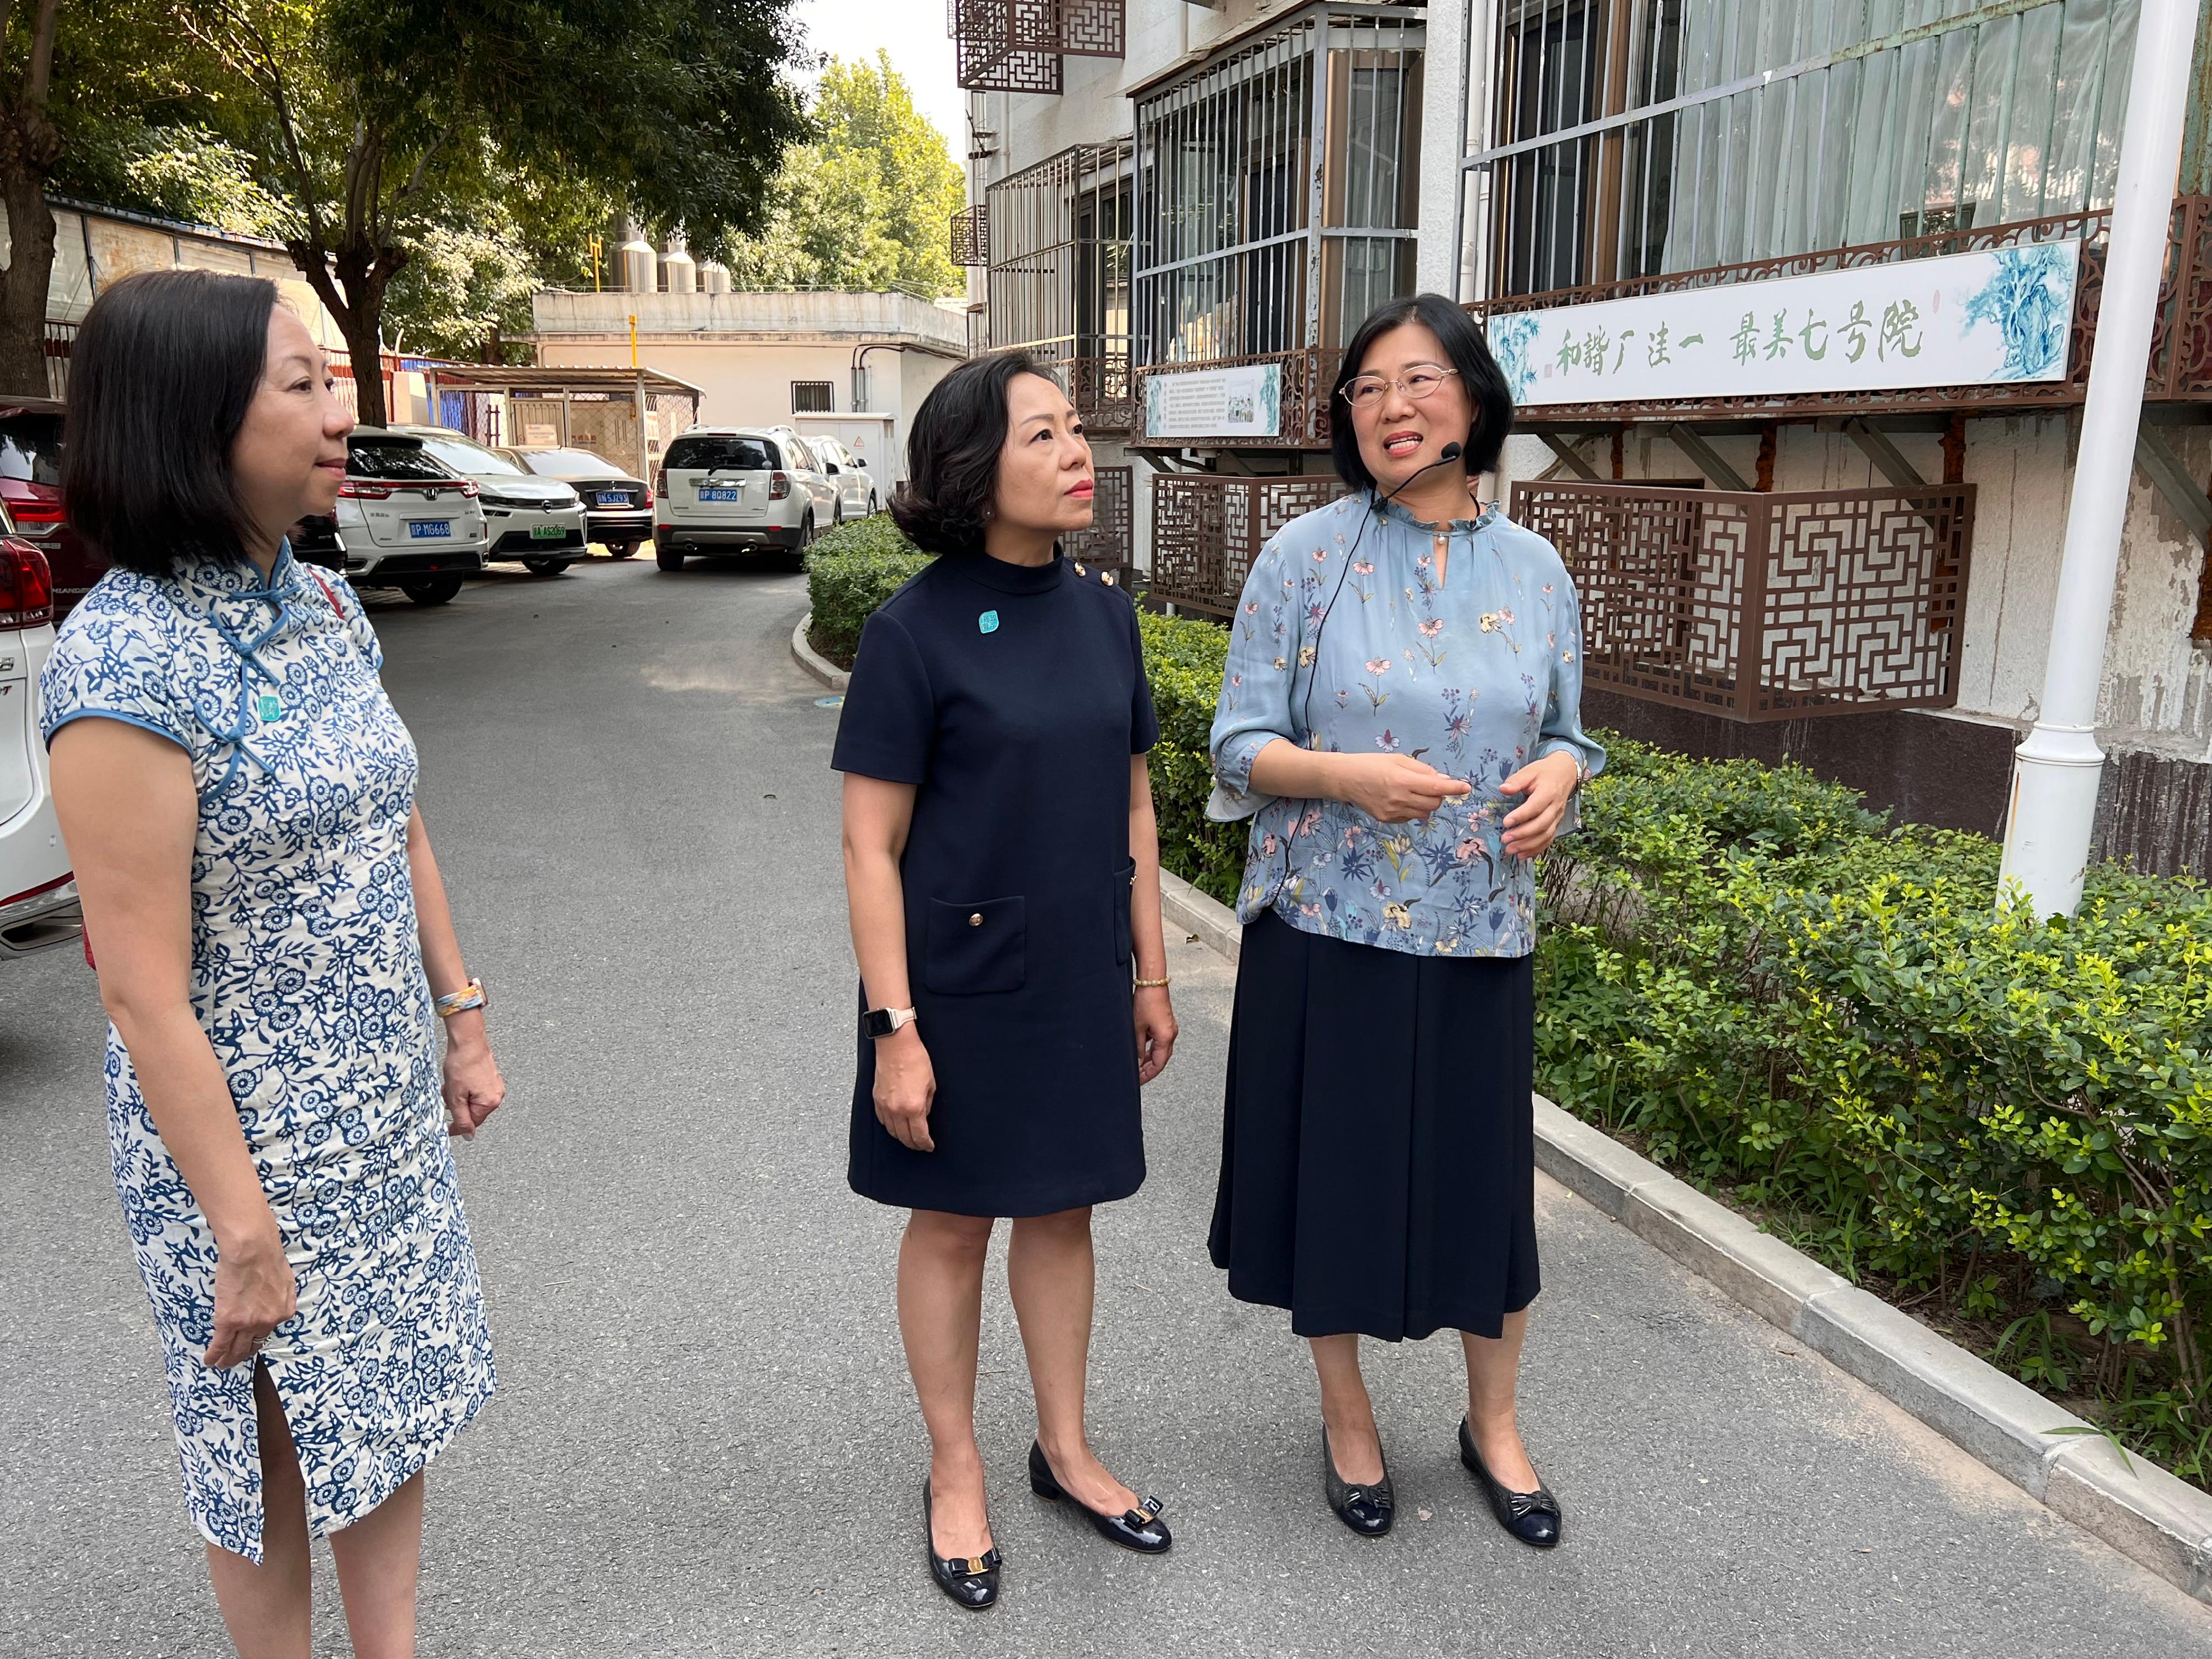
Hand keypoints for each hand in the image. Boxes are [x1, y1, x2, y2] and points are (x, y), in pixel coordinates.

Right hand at [204, 1221, 296, 1369]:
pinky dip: (214, 1355)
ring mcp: (249, 1323)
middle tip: (234, 1360)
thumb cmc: (267, 1257)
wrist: (252, 1250)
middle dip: (243, 1354)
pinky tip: (209, 1360)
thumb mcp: (285, 1281)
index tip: (250, 1342)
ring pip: (237, 1349)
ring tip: (222, 1364)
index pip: (269, 1331)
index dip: (257, 1338)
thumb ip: (280, 1296)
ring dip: (228, 1359)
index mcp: (284, 1311)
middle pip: (254, 1345)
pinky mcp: (229, 1321)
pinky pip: (220, 1345)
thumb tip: (274, 1301)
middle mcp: (269, 1321)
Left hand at [442, 1017, 504, 1137]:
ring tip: (451, 1084)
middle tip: (447, 1094)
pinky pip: (475, 1091)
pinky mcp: (491, 1078)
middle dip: (457, 1106)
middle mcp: (497, 1095)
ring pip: (472, 1101)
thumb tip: (468, 1136)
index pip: (472, 1123)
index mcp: (490, 1102)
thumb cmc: (462, 1064)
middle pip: (472, 1111)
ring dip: (459, 1096)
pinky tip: (457, 1080)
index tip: (445, 1127)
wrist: (468, 1041)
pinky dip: (464, 1089)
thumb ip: (461, 1119)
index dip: (456, 1126)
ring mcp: (495, 1086)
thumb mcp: (456, 1097)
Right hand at [873, 1025, 937, 1151]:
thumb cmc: (915, 1059)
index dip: (925, 1144)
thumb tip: (924, 1116)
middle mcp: (897, 1109)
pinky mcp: (876, 1098)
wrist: (896, 1045)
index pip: (919, 1135)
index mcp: (914, 1107)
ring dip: (901, 1136)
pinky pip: (882, 1120)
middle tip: (920, 1145)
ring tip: (908, 1136)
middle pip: (904, 1137)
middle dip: (914, 1144)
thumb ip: (927, 1104)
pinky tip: (895, 1124)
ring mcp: (884, 1105)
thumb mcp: (931, 1084)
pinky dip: (889, 1125)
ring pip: (891, 1131)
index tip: (929, 1146)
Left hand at [1134, 985, 1177, 1083]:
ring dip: (1150, 1059)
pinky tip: (1141, 1049)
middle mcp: (1171, 1034)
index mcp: (1166, 1038)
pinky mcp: (1166, 1023)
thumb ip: (1138, 1048)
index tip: (1138, 1080)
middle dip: (1148, 1069)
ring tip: (1137, 1064)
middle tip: (1136, 1075)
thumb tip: (1137, 1062)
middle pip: (1161, 1059)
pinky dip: (1151, 1048)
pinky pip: (1160, 1041)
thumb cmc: (1146, 1000)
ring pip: (1161, 1051)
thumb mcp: (1137, 1028)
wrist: (1152, 982)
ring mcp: (1169, 1028)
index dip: (1147, 1075)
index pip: (1158, 1065)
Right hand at [1331, 753, 1473, 823]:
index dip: (1454, 788)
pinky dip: (1414, 809)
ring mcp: (1393, 812)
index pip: (1436, 787)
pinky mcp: (1387, 820)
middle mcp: (1399, 798)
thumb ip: (1422, 770)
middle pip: (1434, 803)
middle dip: (1438, 794)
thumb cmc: (1372, 764)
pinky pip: (1411, 817)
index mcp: (1402, 780)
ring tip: (1415, 791)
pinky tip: (1402, 799)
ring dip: (1427, 802)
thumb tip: (1443, 779)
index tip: (1466, 788)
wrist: (1346, 779)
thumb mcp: (1398, 759)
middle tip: (1428, 785)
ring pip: (1425, 813)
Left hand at [1499, 751, 1581, 858]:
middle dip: (1522, 834)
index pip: (1535, 806)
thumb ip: (1516, 780)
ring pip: (1545, 835)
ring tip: (1510, 850)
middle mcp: (1555, 807)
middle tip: (1504, 839)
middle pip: (1541, 825)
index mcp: (1548, 792)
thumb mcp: (1530, 770)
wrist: (1565, 773)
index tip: (1505, 822)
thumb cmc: (1544, 772)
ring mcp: (1557, 817)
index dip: (1521, 816)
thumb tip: (1503, 789)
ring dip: (1527, 845)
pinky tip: (1522, 855)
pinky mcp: (1556, 824)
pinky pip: (1549, 840)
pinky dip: (1536, 849)